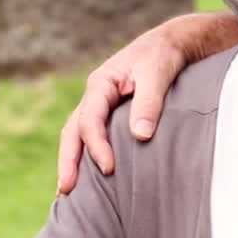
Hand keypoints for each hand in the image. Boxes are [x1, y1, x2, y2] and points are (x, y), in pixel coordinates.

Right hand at [56, 27, 186, 193]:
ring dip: (72, 162)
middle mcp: (95, 96)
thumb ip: (149, 102)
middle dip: (68, 161)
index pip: (90, 120)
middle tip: (66, 191)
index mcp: (101, 84)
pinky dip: (86, 155)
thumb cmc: (163, 56)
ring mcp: (101, 105)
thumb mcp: (158, 73)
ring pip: (78, 136)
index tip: (109, 168)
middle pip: (72, 131)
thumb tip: (140, 136)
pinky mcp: (112, 114)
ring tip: (66, 193)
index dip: (96, 146)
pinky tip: (87, 178)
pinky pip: (93, 136)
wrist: (172, 44)